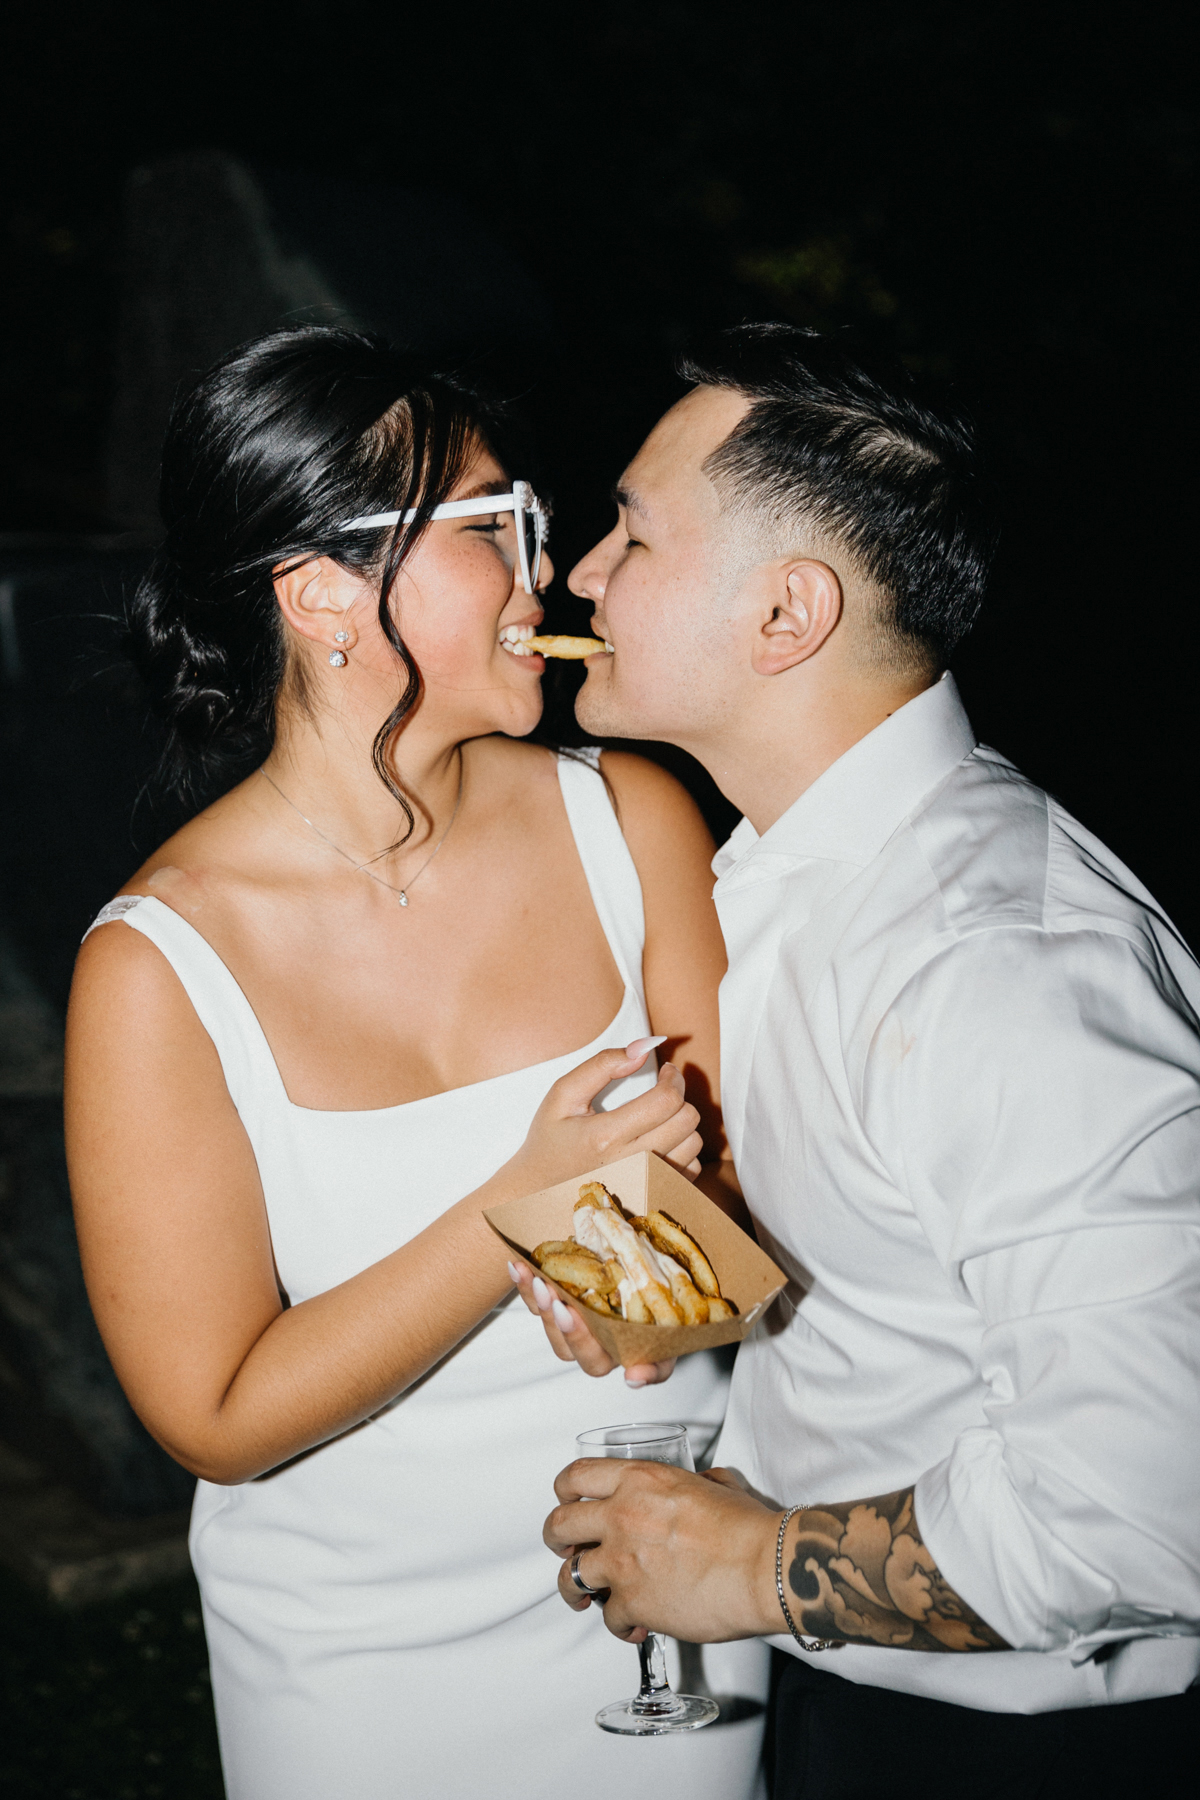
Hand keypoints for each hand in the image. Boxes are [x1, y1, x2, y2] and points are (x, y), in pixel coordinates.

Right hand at [504, 1040, 702, 1197]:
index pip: (666, 1100)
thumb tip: (642, 1049)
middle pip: (686, 1121)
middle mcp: (632, 1165)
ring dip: (682, 1124)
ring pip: (693, 1145)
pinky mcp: (655, 1197)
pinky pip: (691, 1169)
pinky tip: (660, 1142)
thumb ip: (601, 1065)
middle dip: (679, 1097)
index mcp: (606, 1137)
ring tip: (658, 1118)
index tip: (666, 1071)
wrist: (538, 1193)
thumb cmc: (549, 1142)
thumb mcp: (562, 1096)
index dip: (673, 1078)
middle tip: (662, 1091)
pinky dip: (682, 1150)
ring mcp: (646, 1185)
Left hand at [507, 1260, 677, 1386]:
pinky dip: (524, 1283)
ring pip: (547, 1321)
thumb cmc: (666, 1319)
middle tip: (552, 1294)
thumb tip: (635, 1377)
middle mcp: (589, 1341)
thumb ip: (657, 1366)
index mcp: (613, 1355)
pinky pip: (536, 1298)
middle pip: (563, 1343)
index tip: (572, 1313)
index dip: (580, 1340)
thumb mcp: (670, 1344)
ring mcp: (572, 1319)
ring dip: (536, 1301)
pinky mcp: (559, 1299)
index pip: (592, 1359)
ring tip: (534, 1278)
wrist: (656, 1280)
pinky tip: (518, 1266)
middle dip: (554, 1318)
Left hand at [543, 1461, 779, 1644]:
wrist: (764, 1568)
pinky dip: (620, 1625)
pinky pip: (608, 1618)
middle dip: (556, 1542)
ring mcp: (622, 1561)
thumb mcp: (717, 1483)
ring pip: (570, 1578)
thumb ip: (697, 1480)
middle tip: (566, 1551)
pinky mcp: (632, 1602)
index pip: (577, 1475)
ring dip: (576, 1591)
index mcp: (639, 1481)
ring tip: (586, 1599)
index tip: (567, 1504)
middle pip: (558, 1526)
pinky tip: (637, 1626)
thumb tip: (702, 1482)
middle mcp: (622, 1516)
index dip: (564, 1492)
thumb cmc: (749, 1529)